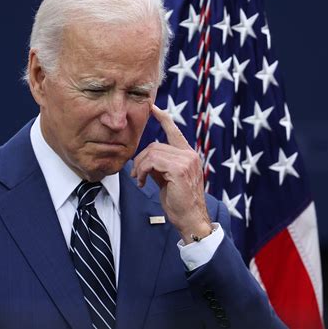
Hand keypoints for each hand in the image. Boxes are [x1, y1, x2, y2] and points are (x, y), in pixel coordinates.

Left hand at [131, 105, 211, 243]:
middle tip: (135, 175)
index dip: (163, 118)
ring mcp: (186, 161)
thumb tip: (146, 160)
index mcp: (188, 156)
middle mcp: (189, 155)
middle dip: (140, 159)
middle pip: (156, 145)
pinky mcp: (179, 169)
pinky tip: (141, 182)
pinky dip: (142, 170)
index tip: (153, 108)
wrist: (192, 220)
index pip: (174, 131)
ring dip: (140, 166)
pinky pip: (152, 161)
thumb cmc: (180, 203)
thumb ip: (160, 166)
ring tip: (138, 180)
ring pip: (152, 152)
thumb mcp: (168, 180)